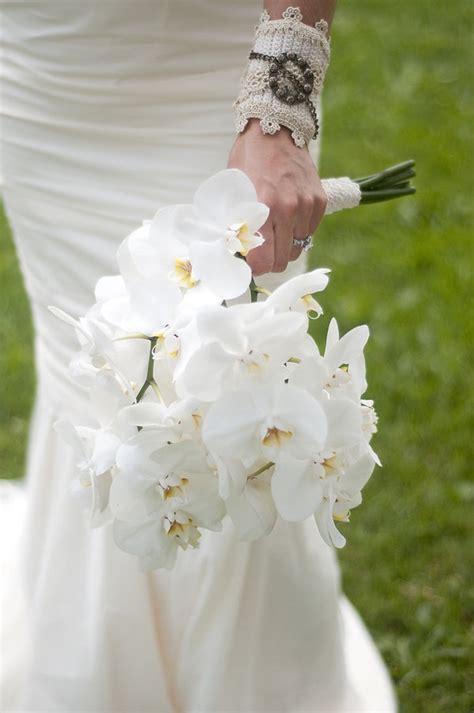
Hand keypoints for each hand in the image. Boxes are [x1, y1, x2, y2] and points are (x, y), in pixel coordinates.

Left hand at [227, 118, 326, 275]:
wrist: (274, 129)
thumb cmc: (248, 160)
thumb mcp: (235, 191)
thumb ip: (237, 223)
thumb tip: (234, 254)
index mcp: (263, 208)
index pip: (263, 260)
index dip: (255, 268)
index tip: (250, 265)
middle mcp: (288, 209)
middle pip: (282, 260)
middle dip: (270, 261)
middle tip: (261, 253)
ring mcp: (306, 205)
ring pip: (297, 248)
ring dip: (285, 246)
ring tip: (275, 232)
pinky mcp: (318, 201)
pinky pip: (309, 232)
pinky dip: (298, 231)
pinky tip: (288, 217)